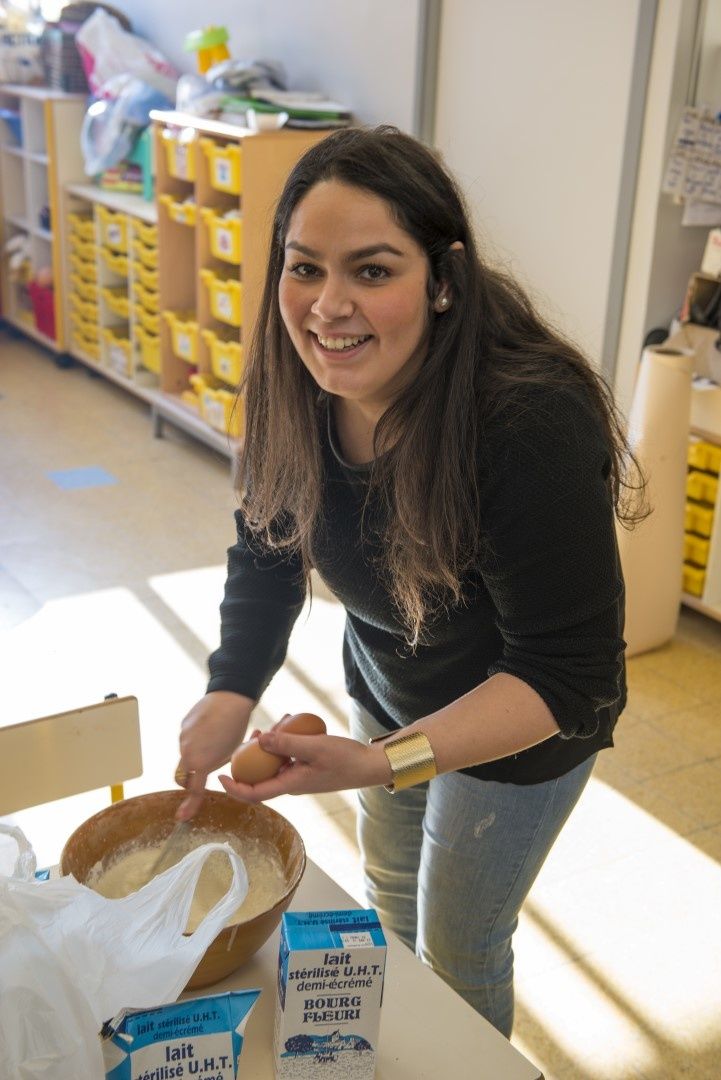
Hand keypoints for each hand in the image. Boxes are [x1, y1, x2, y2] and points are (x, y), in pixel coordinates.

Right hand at [176, 691, 254, 819]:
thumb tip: (205, 774)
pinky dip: (195, 740)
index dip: (190, 805)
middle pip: (182, 776)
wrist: (231, 698)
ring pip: (186, 755)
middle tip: (203, 774)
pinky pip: (187, 739)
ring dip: (195, 755)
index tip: (183, 817)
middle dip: (189, 780)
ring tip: (215, 742)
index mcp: (200, 763)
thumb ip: (213, 766)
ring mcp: (182, 737)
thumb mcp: (230, 755)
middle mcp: (186, 752)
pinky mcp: (183, 725)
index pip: (193, 789)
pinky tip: (210, 730)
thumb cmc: (236, 728)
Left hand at [218, 726, 391, 802]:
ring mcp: (299, 776)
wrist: (368, 766)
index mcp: (290, 785)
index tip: (220, 776)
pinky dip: (285, 743)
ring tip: (280, 722)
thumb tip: (259, 740)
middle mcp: (291, 784)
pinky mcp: (307, 769)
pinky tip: (292, 725)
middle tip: (255, 733)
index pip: (254, 794)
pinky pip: (288, 757)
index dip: (234, 788)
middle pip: (261, 775)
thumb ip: (286, 743)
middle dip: (253, 755)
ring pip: (275, 763)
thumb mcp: (314, 747)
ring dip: (271, 745)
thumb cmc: (344, 759)